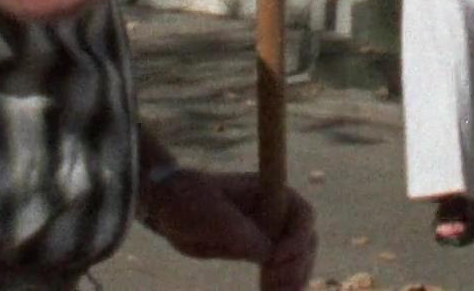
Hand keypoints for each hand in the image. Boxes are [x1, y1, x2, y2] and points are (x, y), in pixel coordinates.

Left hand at [141, 170, 317, 290]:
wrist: (168, 209)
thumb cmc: (188, 199)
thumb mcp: (209, 212)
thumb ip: (237, 229)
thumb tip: (267, 253)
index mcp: (269, 192)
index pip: (301, 213)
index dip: (297, 237)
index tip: (276, 258)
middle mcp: (276, 211)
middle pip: (304, 240)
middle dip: (296, 266)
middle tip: (276, 288)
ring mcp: (270, 231)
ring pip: (297, 259)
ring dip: (293, 280)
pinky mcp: (260, 251)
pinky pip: (280, 270)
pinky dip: (282, 285)